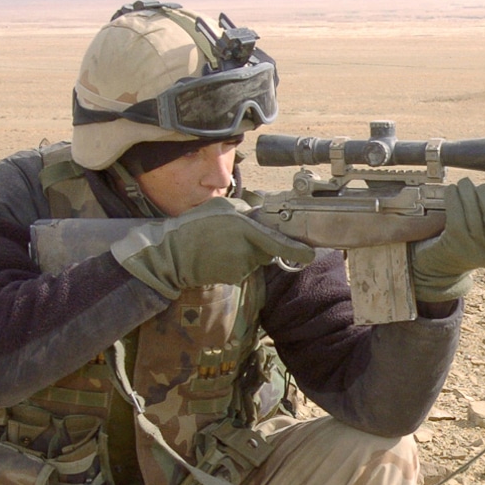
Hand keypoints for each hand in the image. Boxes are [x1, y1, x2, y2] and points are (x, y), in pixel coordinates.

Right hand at [110, 197, 314, 297]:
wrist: (173, 253)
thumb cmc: (195, 226)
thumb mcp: (222, 207)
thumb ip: (245, 211)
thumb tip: (260, 217)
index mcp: (245, 229)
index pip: (278, 243)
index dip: (296, 251)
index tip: (310, 255)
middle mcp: (246, 250)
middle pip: (268, 250)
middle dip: (261, 244)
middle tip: (236, 236)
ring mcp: (241, 266)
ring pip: (256, 259)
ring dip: (246, 252)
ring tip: (223, 244)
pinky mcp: (234, 278)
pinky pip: (244, 268)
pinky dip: (236, 262)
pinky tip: (220, 255)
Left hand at [411, 178, 484, 301]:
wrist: (446, 260)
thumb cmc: (475, 233)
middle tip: (484, 187)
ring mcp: (472, 250)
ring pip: (473, 215)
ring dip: (468, 192)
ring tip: (465, 183)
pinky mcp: (452, 243)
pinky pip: (455, 215)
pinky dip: (454, 197)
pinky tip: (452, 189)